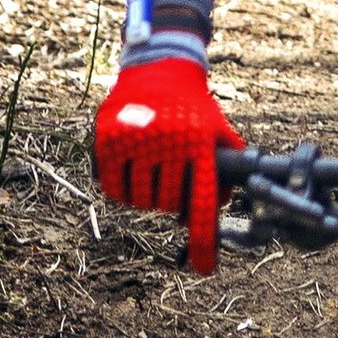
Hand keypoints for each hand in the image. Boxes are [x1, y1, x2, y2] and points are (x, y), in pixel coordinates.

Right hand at [93, 51, 240, 271]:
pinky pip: (114, 189)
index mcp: (200, 145)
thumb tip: (226, 208)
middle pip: (167, 205)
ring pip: (140, 200)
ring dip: (145, 196)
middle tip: (168, 180)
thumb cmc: (194, 108)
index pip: (202, 205)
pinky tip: (130, 172)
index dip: (203, 242)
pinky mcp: (109, 140)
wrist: (159, 68)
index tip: (203, 269)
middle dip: (169, 202)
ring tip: (151, 171)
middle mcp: (170, 144)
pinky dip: (122, 190)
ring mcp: (137, 142)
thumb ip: (229, 168)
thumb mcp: (220, 130)